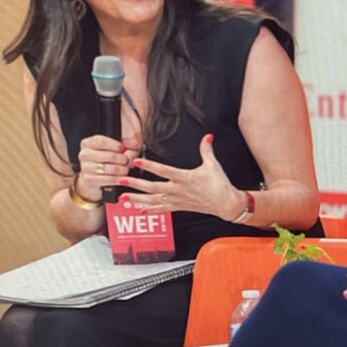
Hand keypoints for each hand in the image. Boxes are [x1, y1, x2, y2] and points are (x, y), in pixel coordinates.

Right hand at [73, 134, 139, 200]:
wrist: (100, 178)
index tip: (124, 148)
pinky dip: (117, 179)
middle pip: (109, 155)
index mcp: (89, 143)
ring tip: (125, 169)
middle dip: (123, 159)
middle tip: (128, 161)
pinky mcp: (89, 180)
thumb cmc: (112, 159)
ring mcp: (85, 168)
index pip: (100, 141)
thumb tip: (133, 142)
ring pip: (109, 168)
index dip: (115, 145)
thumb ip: (129, 139)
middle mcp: (84, 154)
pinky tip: (122, 178)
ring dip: (121, 170)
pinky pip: (107, 179)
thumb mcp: (121, 146)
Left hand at [119, 134, 241, 219]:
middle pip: (152, 187)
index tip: (136, 161)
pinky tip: (139, 210)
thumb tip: (208, 136)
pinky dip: (149, 210)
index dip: (149, 165)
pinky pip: (161, 209)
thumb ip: (207, 150)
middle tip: (120, 180)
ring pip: (153, 200)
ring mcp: (177, 200)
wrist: (225, 204)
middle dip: (135, 184)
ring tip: (122, 197)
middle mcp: (178, 190)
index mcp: (185, 178)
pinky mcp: (179, 207)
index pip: (163, 171)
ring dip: (136, 199)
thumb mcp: (213, 165)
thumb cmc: (220, 184)